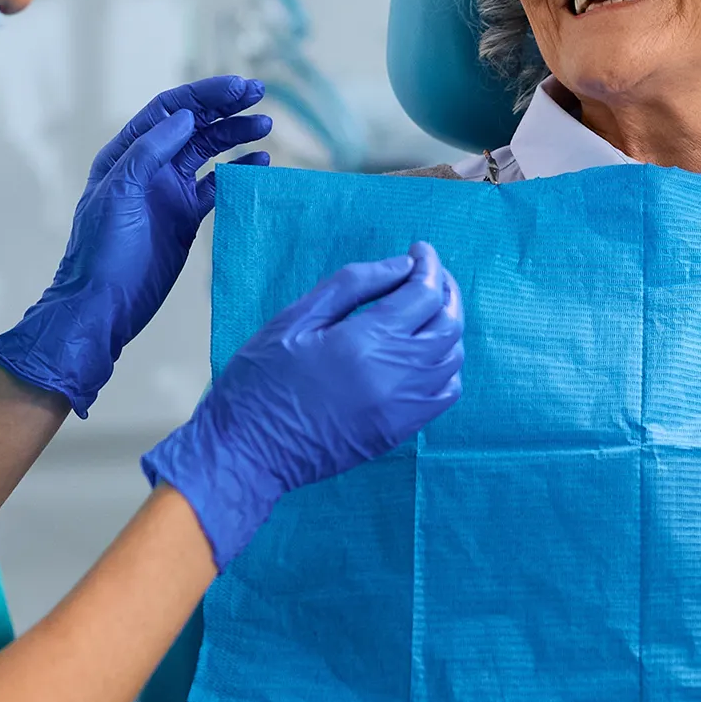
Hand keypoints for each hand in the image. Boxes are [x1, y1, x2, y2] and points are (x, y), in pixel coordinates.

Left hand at [0, 78, 271, 415]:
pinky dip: (238, 172)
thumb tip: (185, 117)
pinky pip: (216, 186)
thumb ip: (149, 152)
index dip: (205, 94)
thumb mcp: (119, 193)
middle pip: (193, 125)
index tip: (240, 88)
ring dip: (236, 135)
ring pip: (209, 152)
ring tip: (266, 126)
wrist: (102, 306)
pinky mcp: (186, 218)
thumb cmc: (102, 251)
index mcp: (127, 153)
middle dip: (226, 107)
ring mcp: (169, 191)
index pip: (170, 110)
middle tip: (260, 94)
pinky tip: (261, 164)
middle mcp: (150, 166)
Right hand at [141, 241, 463, 563]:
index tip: (420, 252)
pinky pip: (445, 394)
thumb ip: (351, 286)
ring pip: (452, 359)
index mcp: (366, 341)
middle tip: (429, 275)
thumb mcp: (295, 319)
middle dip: (445, 292)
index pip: (423, 294)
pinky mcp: (400, 430)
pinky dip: (447, 366)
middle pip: (448, 324)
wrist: (248, 450)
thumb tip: (401, 267)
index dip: (428, 266)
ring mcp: (402, 407)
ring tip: (429, 309)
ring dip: (449, 327)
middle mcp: (396, 375)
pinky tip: (427, 354)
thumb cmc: (261, 379)